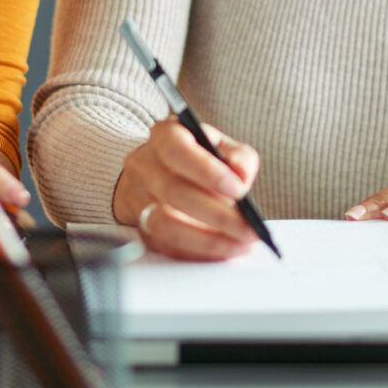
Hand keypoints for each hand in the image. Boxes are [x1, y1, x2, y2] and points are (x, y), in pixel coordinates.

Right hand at [112, 118, 259, 260]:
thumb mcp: (222, 146)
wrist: (160, 172)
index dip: (208, 171)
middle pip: (173, 192)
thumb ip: (239, 157)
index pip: (177, 150)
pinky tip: (225, 249)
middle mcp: (144, 165)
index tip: (240, 190)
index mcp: (164, 135)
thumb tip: (242, 176)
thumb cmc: (197, 158)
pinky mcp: (141, 229)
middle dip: (217, 215)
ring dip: (207, 239)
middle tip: (249, 228)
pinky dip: (200, 252)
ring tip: (240, 244)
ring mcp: (138, 199)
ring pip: (165, 224)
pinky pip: (167, 246)